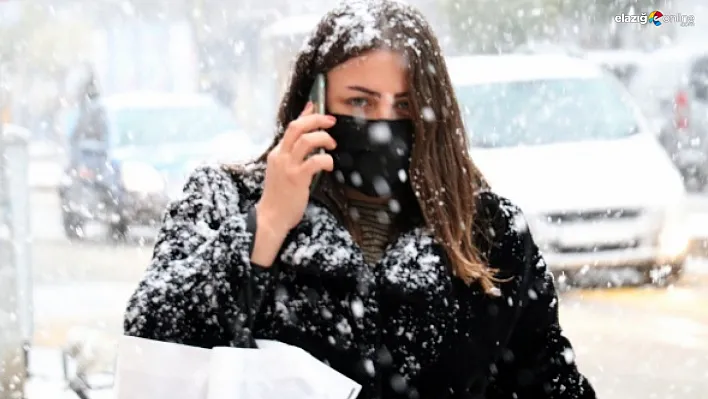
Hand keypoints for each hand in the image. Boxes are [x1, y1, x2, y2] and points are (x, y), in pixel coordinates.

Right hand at [250, 103, 335, 265]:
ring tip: (332, 145)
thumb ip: (293, 155)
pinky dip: (325, 160)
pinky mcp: (297, 178)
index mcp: (277, 153)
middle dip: (317, 120)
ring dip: (323, 138)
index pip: (292, 127)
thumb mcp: (283, 170)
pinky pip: (314, 161)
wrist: (271, 217)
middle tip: (331, 122)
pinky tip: (328, 166)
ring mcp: (288, 166)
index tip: (317, 107)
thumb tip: (305, 142)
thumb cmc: (279, 196)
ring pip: (306, 140)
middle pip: (297, 127)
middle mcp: (281, 156)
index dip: (306, 115)